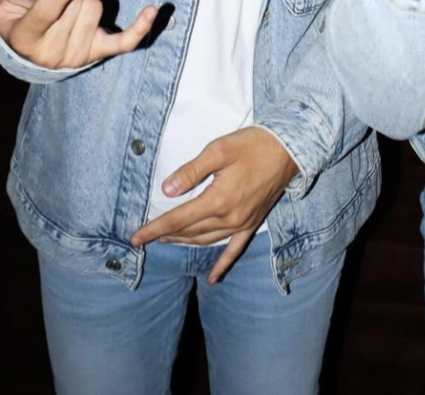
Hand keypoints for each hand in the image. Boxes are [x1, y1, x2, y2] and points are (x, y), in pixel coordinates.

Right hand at [0, 0, 155, 68]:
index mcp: (28, 38)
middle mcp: (55, 51)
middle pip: (78, 5)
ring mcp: (79, 54)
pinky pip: (125, 41)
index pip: (47, 14)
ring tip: (69, 11)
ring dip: (86, 3)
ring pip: (96, 11)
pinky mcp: (99, 53)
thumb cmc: (14, 22)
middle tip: (58, 1)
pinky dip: (141, 27)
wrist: (31, 53)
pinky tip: (153, 9)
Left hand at [130, 127, 299, 283]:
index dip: (155, 227)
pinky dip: (222, 265)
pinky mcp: (253, 223)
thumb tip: (167, 190)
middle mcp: (230, 218)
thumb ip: (191, 171)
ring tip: (167, 238)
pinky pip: (234, 249)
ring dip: (185, 241)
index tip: (135, 237)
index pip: (179, 219)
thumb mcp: (218, 150)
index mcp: (218, 200)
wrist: (289, 148)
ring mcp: (243, 223)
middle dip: (166, 233)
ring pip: (206, 240)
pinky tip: (212, 279)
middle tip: (147, 234)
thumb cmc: (252, 145)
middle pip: (190, 232)